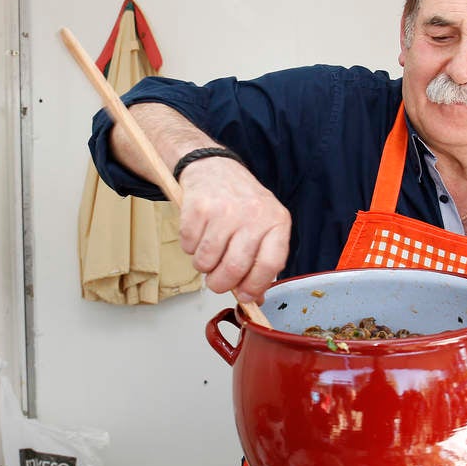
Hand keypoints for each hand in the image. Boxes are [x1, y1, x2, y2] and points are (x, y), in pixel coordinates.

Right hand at [177, 156, 290, 302]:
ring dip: (203, 266)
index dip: (256, 286)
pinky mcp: (199, 207)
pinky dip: (190, 249)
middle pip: (234, 268)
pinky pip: (189, 247)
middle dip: (221, 284)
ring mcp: (225, 210)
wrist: (215, 167)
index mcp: (277, 222)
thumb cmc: (243, 203)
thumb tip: (256, 297)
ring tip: (209, 252)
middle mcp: (253, 214)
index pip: (270, 264)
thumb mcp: (264, 225)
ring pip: (206, 262)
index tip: (246, 296)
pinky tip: (200, 233)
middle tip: (218, 282)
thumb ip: (263, 260)